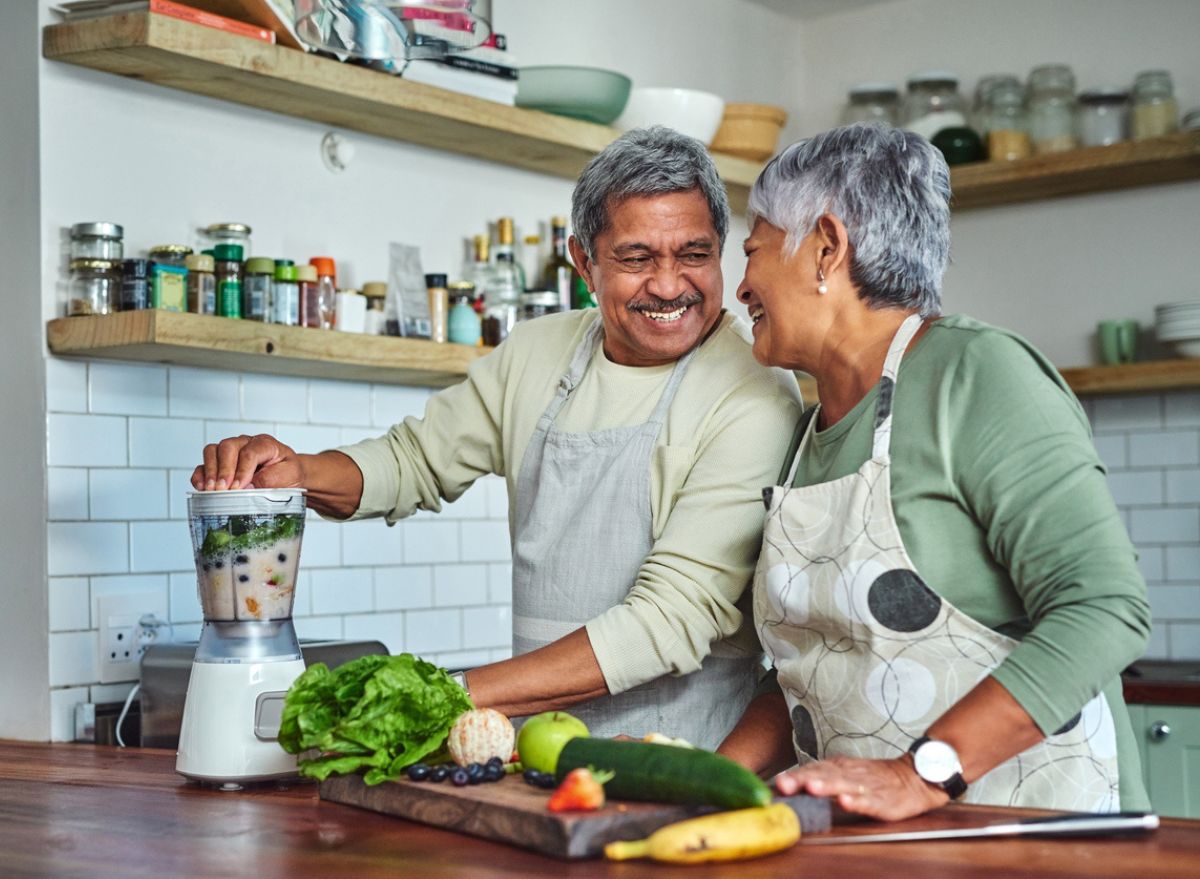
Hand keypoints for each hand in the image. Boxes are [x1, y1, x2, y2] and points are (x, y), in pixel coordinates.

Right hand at [191, 434, 303, 491]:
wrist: (287, 476)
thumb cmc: (288, 474)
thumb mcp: (289, 475)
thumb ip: (269, 479)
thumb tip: (246, 487)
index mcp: (265, 444)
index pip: (249, 453)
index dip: (242, 471)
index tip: (238, 487)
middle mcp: (245, 443)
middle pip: (227, 447)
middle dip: (224, 470)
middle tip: (223, 489)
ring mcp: (231, 452)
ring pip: (212, 451)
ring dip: (210, 471)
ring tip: (212, 490)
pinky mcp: (220, 463)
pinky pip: (204, 464)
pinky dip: (200, 475)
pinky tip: (203, 488)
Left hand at [773, 755, 947, 821]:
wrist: (913, 777)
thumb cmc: (873, 778)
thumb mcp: (844, 773)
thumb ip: (819, 777)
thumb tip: (786, 785)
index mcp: (838, 767)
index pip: (812, 769)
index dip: (794, 775)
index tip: (776, 782)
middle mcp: (849, 773)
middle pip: (822, 774)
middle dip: (803, 779)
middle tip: (785, 784)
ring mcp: (865, 786)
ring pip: (843, 784)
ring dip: (826, 786)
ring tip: (811, 788)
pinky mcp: (882, 799)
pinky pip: (868, 800)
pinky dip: (857, 801)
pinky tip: (846, 802)